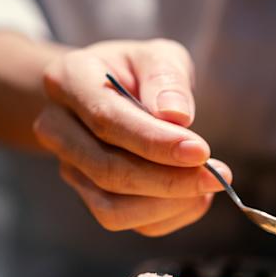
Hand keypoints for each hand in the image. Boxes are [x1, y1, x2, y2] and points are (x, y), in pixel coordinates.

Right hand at [34, 38, 231, 235]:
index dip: (154, 142)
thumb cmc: (138, 72)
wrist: (111, 90)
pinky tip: (192, 196)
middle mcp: (57, 127)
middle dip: (168, 180)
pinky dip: (165, 216)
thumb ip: (166, 78)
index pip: (107, 120)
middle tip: (218, 176)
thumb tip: (176, 117)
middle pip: (107, 170)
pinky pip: (124, 221)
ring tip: (206, 186)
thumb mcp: (158, 56)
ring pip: (111, 207)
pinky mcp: (86, 193)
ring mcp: (69, 166)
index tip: (201, 152)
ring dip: (166, 204)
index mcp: (69, 80)